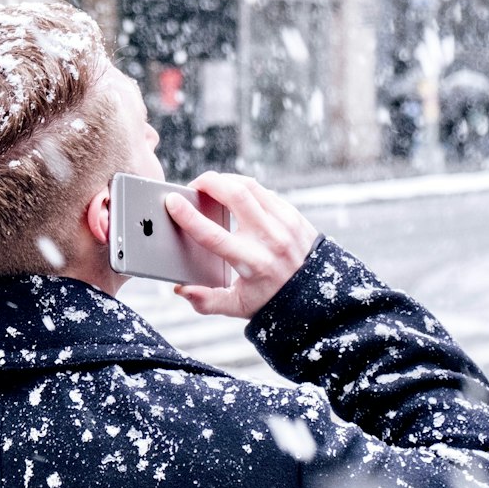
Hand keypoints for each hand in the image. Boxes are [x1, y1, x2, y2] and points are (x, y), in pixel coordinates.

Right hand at [164, 171, 319, 319]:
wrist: (315, 293)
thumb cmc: (271, 300)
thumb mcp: (238, 307)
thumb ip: (207, 301)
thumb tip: (181, 289)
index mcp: (251, 263)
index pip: (213, 235)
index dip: (188, 216)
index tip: (172, 202)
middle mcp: (268, 239)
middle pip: (234, 195)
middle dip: (208, 182)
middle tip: (193, 186)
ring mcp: (283, 223)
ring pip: (249, 186)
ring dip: (225, 180)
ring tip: (211, 186)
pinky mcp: (292, 214)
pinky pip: (263, 192)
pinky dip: (244, 188)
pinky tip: (233, 194)